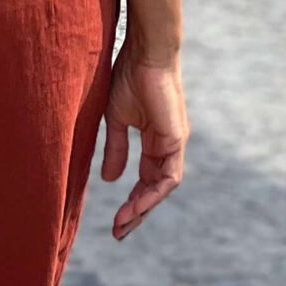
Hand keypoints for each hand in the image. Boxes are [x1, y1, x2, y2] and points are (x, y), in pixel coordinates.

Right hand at [100, 43, 187, 239]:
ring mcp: (174, 144)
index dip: (131, 201)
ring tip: (123, 224)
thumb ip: (115, 150)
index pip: (145, 180)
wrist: (143, 53)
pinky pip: (169, 177)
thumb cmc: (128, 78)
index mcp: (154, 142)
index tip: (114, 220)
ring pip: (163, 188)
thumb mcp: (116, 120)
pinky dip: (153, 194)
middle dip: (137, 212)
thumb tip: (110, 180)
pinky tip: (137, 206)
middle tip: (118, 232)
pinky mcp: (175, 139)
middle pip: (155, 189)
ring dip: (143, 208)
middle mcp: (168, 146)